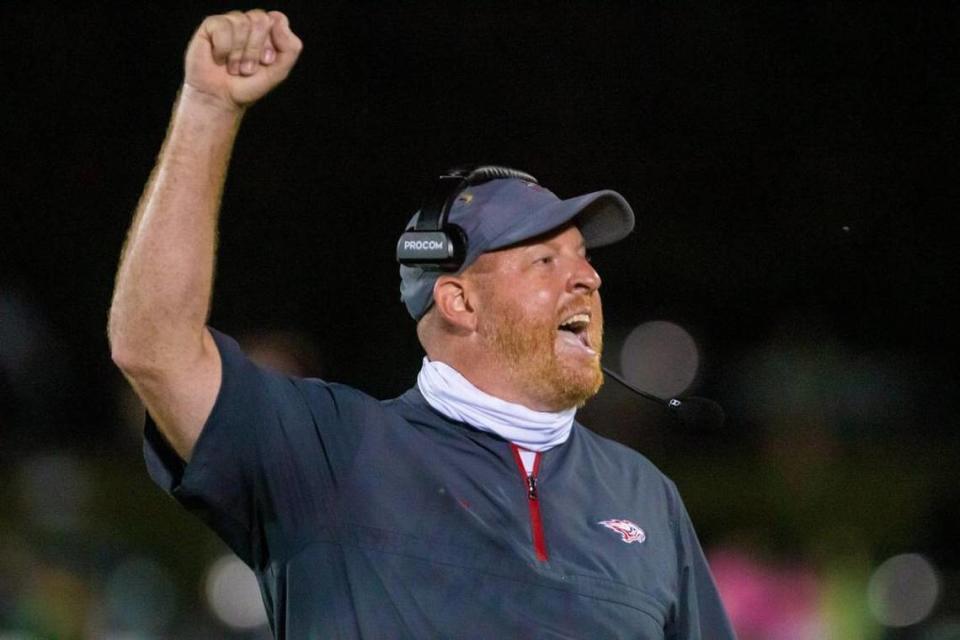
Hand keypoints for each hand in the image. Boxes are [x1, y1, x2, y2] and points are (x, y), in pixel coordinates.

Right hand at [183, 10, 302, 110]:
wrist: (222, 99)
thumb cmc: (248, 85)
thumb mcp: (278, 71)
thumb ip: (291, 48)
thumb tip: (278, 20)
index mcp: (266, 31)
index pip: (277, 19)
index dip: (273, 42)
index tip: (266, 61)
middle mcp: (248, 23)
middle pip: (260, 19)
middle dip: (255, 50)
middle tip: (248, 68)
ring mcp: (229, 22)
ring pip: (242, 22)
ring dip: (238, 53)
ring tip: (234, 67)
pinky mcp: (210, 25)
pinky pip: (222, 27)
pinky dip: (223, 49)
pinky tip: (219, 59)